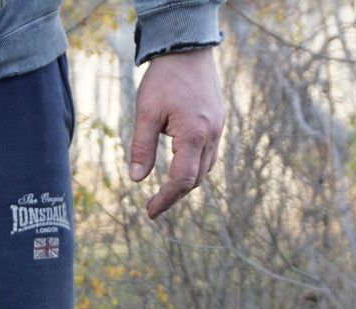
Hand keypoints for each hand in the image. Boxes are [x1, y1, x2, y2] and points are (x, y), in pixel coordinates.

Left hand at [128, 48, 226, 218]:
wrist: (187, 49)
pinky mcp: (217, 121)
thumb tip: (137, 179)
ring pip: (205, 168)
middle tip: (153, 204)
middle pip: (196, 179)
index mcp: (193, 135)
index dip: (166, 199)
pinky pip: (209, 153)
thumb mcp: (146, 112)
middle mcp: (211, 135)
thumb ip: (142, 147)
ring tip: (165, 189)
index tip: (150, 212)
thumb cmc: (164, 78)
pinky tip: (179, 164)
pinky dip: (195, 165)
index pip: (182, 181)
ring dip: (187, 182)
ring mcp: (218, 128)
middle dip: (175, 195)